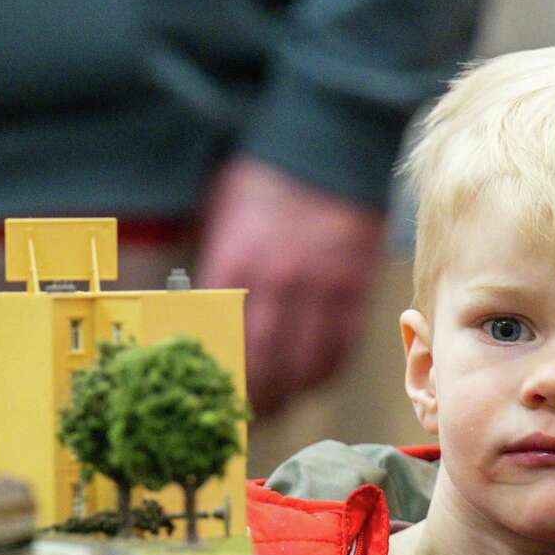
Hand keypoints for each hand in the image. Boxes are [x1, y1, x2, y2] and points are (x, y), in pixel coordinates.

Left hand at [197, 156, 386, 417]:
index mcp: (237, 262)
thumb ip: (216, 268)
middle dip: (254, 397)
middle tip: (245, 415)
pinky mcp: (354, 288)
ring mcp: (321, 288)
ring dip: (290, 392)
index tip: (214, 396)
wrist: (327, 140)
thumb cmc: (265, 180)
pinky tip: (311, 377)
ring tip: (277, 404)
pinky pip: (340, 346)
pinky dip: (324, 369)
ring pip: (306, 364)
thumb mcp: (222, 217)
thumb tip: (201, 316)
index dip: (222, 378)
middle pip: (265, 364)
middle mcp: (279, 282)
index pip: (225, 340)